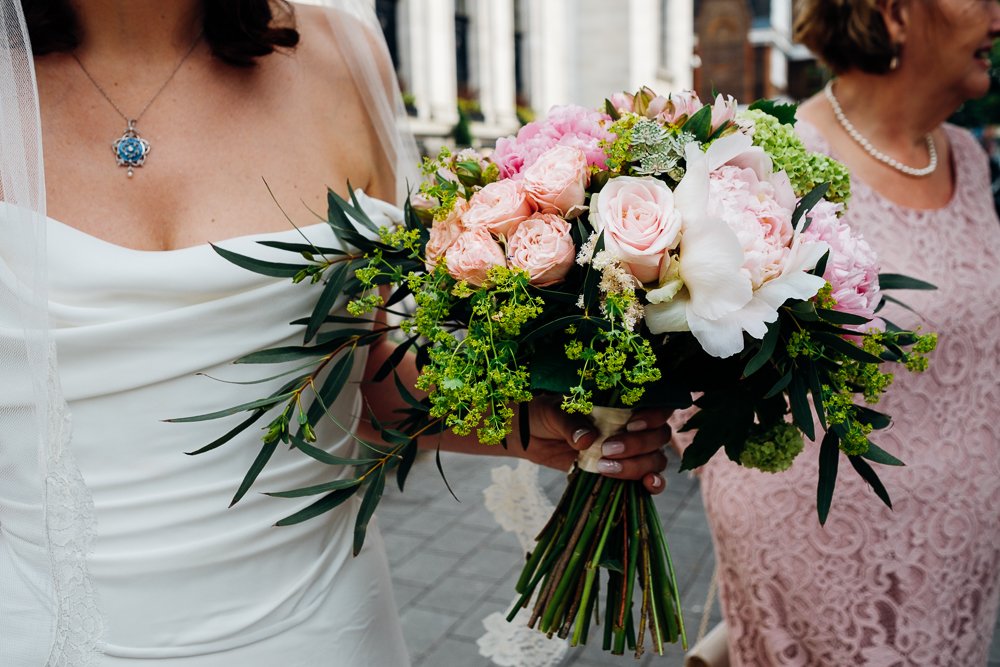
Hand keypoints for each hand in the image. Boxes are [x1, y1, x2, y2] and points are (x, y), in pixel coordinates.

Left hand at [515, 395, 670, 493]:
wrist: (532, 436)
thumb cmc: (547, 414)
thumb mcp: (554, 412)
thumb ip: (571, 423)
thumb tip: (587, 439)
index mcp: (623, 404)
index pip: (657, 407)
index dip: (653, 416)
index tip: (632, 424)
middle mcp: (632, 427)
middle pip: (658, 436)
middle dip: (637, 446)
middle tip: (607, 450)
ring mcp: (630, 451)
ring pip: (655, 459)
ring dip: (637, 466)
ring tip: (604, 468)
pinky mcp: (622, 472)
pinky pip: (648, 479)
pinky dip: (653, 484)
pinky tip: (647, 485)